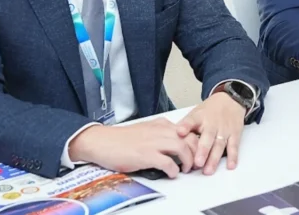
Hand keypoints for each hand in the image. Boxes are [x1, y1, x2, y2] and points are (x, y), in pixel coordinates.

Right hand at [68, 119, 196, 177]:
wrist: (102, 142)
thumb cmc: (121, 139)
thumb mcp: (146, 130)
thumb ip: (160, 133)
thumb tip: (173, 144)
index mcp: (161, 124)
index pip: (188, 130)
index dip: (195, 142)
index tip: (197, 152)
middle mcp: (160, 131)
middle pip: (189, 138)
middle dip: (197, 152)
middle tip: (195, 163)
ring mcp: (153, 142)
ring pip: (182, 148)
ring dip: (188, 160)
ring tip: (186, 169)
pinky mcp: (146, 155)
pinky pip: (168, 162)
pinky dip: (173, 169)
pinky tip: (172, 174)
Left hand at [175, 91, 246, 174]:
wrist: (230, 100)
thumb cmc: (209, 111)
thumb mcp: (195, 114)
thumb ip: (184, 126)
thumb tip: (171, 138)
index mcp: (199, 118)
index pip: (191, 121)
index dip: (186, 126)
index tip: (180, 132)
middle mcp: (212, 124)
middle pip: (207, 138)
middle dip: (202, 151)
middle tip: (197, 163)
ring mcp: (224, 130)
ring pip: (219, 145)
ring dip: (214, 158)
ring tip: (208, 170)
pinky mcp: (234, 134)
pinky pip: (234, 146)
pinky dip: (233, 156)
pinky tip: (230, 166)